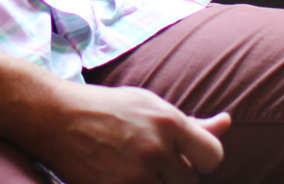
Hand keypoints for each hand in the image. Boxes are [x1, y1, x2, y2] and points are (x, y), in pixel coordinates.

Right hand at [31, 82, 229, 183]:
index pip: (213, 158)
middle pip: (189, 182)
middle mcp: (156, 148)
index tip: (183, 158)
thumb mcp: (150, 107)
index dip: (201, 161)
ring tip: (133, 169)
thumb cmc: (108, 109)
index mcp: (169, 121)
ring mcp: (136, 174)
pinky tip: (120, 176)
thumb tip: (228, 123)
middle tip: (148, 162)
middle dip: (173, 176)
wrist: (56, 117)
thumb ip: (192, 123)